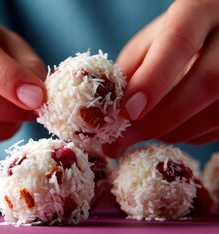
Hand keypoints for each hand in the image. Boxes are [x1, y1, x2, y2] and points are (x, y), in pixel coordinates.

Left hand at [104, 0, 218, 156]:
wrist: (217, 35)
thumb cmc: (175, 38)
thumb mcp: (150, 42)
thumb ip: (131, 71)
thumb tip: (109, 119)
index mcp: (200, 8)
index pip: (179, 40)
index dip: (153, 80)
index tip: (128, 111)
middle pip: (208, 80)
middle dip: (160, 118)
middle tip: (125, 137)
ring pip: (217, 111)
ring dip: (172, 131)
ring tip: (142, 131)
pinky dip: (189, 134)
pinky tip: (170, 126)